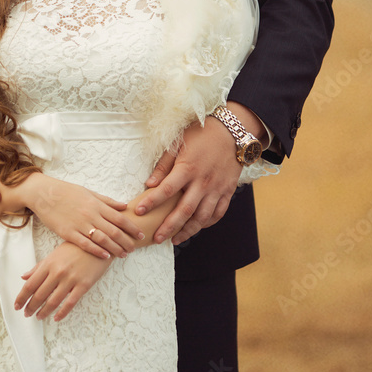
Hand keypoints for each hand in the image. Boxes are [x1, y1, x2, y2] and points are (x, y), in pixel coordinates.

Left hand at [14, 242, 111, 320]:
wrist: (98, 242)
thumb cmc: (75, 247)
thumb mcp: (55, 254)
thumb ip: (39, 267)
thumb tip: (24, 277)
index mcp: (49, 263)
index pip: (31, 284)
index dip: (22, 297)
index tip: (17, 305)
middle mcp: (58, 272)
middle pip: (40, 294)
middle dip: (31, 307)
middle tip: (26, 314)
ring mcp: (71, 279)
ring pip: (53, 301)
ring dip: (44, 312)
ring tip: (38, 317)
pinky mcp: (83, 285)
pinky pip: (70, 303)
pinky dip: (62, 313)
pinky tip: (56, 318)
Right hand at [22, 174, 144, 258]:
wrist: (44, 193)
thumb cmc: (67, 192)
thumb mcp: (88, 192)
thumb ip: (107, 201)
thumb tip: (124, 206)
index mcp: (96, 203)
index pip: (119, 217)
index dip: (132, 227)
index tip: (141, 235)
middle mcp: (90, 214)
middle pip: (114, 230)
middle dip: (127, 240)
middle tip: (135, 248)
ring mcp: (79, 224)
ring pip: (102, 239)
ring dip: (115, 248)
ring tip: (124, 254)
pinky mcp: (68, 233)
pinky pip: (85, 244)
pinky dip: (97, 250)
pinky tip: (106, 256)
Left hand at [135, 117, 241, 243]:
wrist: (232, 131)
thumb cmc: (202, 134)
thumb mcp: (179, 143)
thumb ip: (164, 165)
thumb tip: (149, 183)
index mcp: (188, 168)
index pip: (166, 189)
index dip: (152, 202)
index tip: (139, 211)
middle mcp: (203, 182)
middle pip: (184, 210)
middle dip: (169, 226)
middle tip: (157, 238)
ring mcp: (217, 189)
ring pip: (202, 217)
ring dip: (188, 231)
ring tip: (175, 239)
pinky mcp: (227, 191)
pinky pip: (218, 213)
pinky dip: (207, 224)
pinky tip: (197, 227)